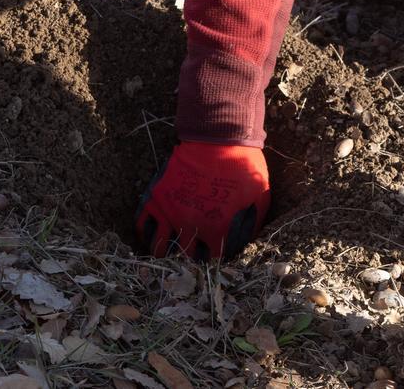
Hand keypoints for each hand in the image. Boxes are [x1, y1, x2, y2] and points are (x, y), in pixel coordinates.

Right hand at [135, 142, 270, 260]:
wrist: (219, 138)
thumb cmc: (244, 167)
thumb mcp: (259, 199)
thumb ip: (250, 226)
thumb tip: (242, 245)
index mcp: (217, 230)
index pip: (212, 263)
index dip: (214, 265)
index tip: (213, 261)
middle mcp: (190, 226)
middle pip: (184, 259)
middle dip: (188, 264)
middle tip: (190, 261)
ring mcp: (170, 212)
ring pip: (159, 248)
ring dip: (163, 253)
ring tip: (168, 254)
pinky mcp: (157, 197)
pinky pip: (143, 224)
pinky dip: (145, 234)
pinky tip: (152, 236)